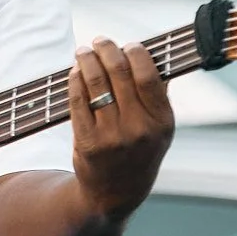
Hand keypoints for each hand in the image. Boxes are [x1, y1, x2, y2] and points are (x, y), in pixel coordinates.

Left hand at [66, 38, 175, 221]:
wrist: (115, 195)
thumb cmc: (140, 154)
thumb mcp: (160, 131)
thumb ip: (159, 97)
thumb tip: (153, 56)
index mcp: (162, 122)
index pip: (148, 75)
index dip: (136, 53)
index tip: (129, 44)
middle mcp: (138, 128)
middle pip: (119, 73)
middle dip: (107, 49)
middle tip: (100, 40)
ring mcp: (112, 136)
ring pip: (96, 84)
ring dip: (87, 60)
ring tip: (83, 51)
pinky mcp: (87, 141)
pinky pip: (78, 101)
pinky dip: (75, 81)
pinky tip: (75, 72)